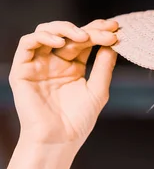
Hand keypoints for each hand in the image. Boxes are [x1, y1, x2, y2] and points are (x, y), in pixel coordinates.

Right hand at [8, 19, 118, 146]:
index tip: (115, 28)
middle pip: (69, 35)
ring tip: (84, 36)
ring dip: (65, 29)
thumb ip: (103, 66)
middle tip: (106, 31)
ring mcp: (38, 65)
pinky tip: (60, 42)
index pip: (84, 41)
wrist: (59, 140)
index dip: (98, 31)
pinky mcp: (22, 70)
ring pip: (45, 32)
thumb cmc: (78, 120)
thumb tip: (113, 43)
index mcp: (72, 67)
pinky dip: (42, 37)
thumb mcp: (98, 90)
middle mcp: (54, 62)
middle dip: (89, 29)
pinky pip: (26, 44)